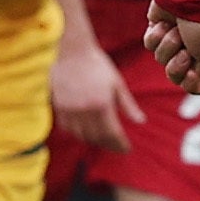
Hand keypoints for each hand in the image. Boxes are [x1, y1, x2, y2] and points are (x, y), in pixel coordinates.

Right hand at [52, 35, 140, 153]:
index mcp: (102, 104)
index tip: (127, 149)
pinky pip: (68, 128)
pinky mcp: (59, 107)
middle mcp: (85, 111)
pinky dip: (78, 133)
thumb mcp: (117, 83)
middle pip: (97, 137)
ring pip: (81, 135)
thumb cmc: (98, 65)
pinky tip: (86, 132)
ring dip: (93, 141)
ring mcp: (70, 110)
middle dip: (109, 145)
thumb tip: (141, 121)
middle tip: (117, 148)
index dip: (120, 144)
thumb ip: (128, 105)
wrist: (72, 51)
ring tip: (104, 141)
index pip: (112, 133)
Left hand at [144, 0, 199, 95]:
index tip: (191, 73)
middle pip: (175, 75)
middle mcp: (192, 50)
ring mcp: (173, 39)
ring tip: (177, 31)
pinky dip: (157, 35)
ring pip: (160, 59)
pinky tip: (165, 24)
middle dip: (177, 64)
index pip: (196, 85)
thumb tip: (194, 86)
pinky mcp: (158, 29)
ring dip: (169, 45)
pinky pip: (149, 44)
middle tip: (185, 50)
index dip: (190, 82)